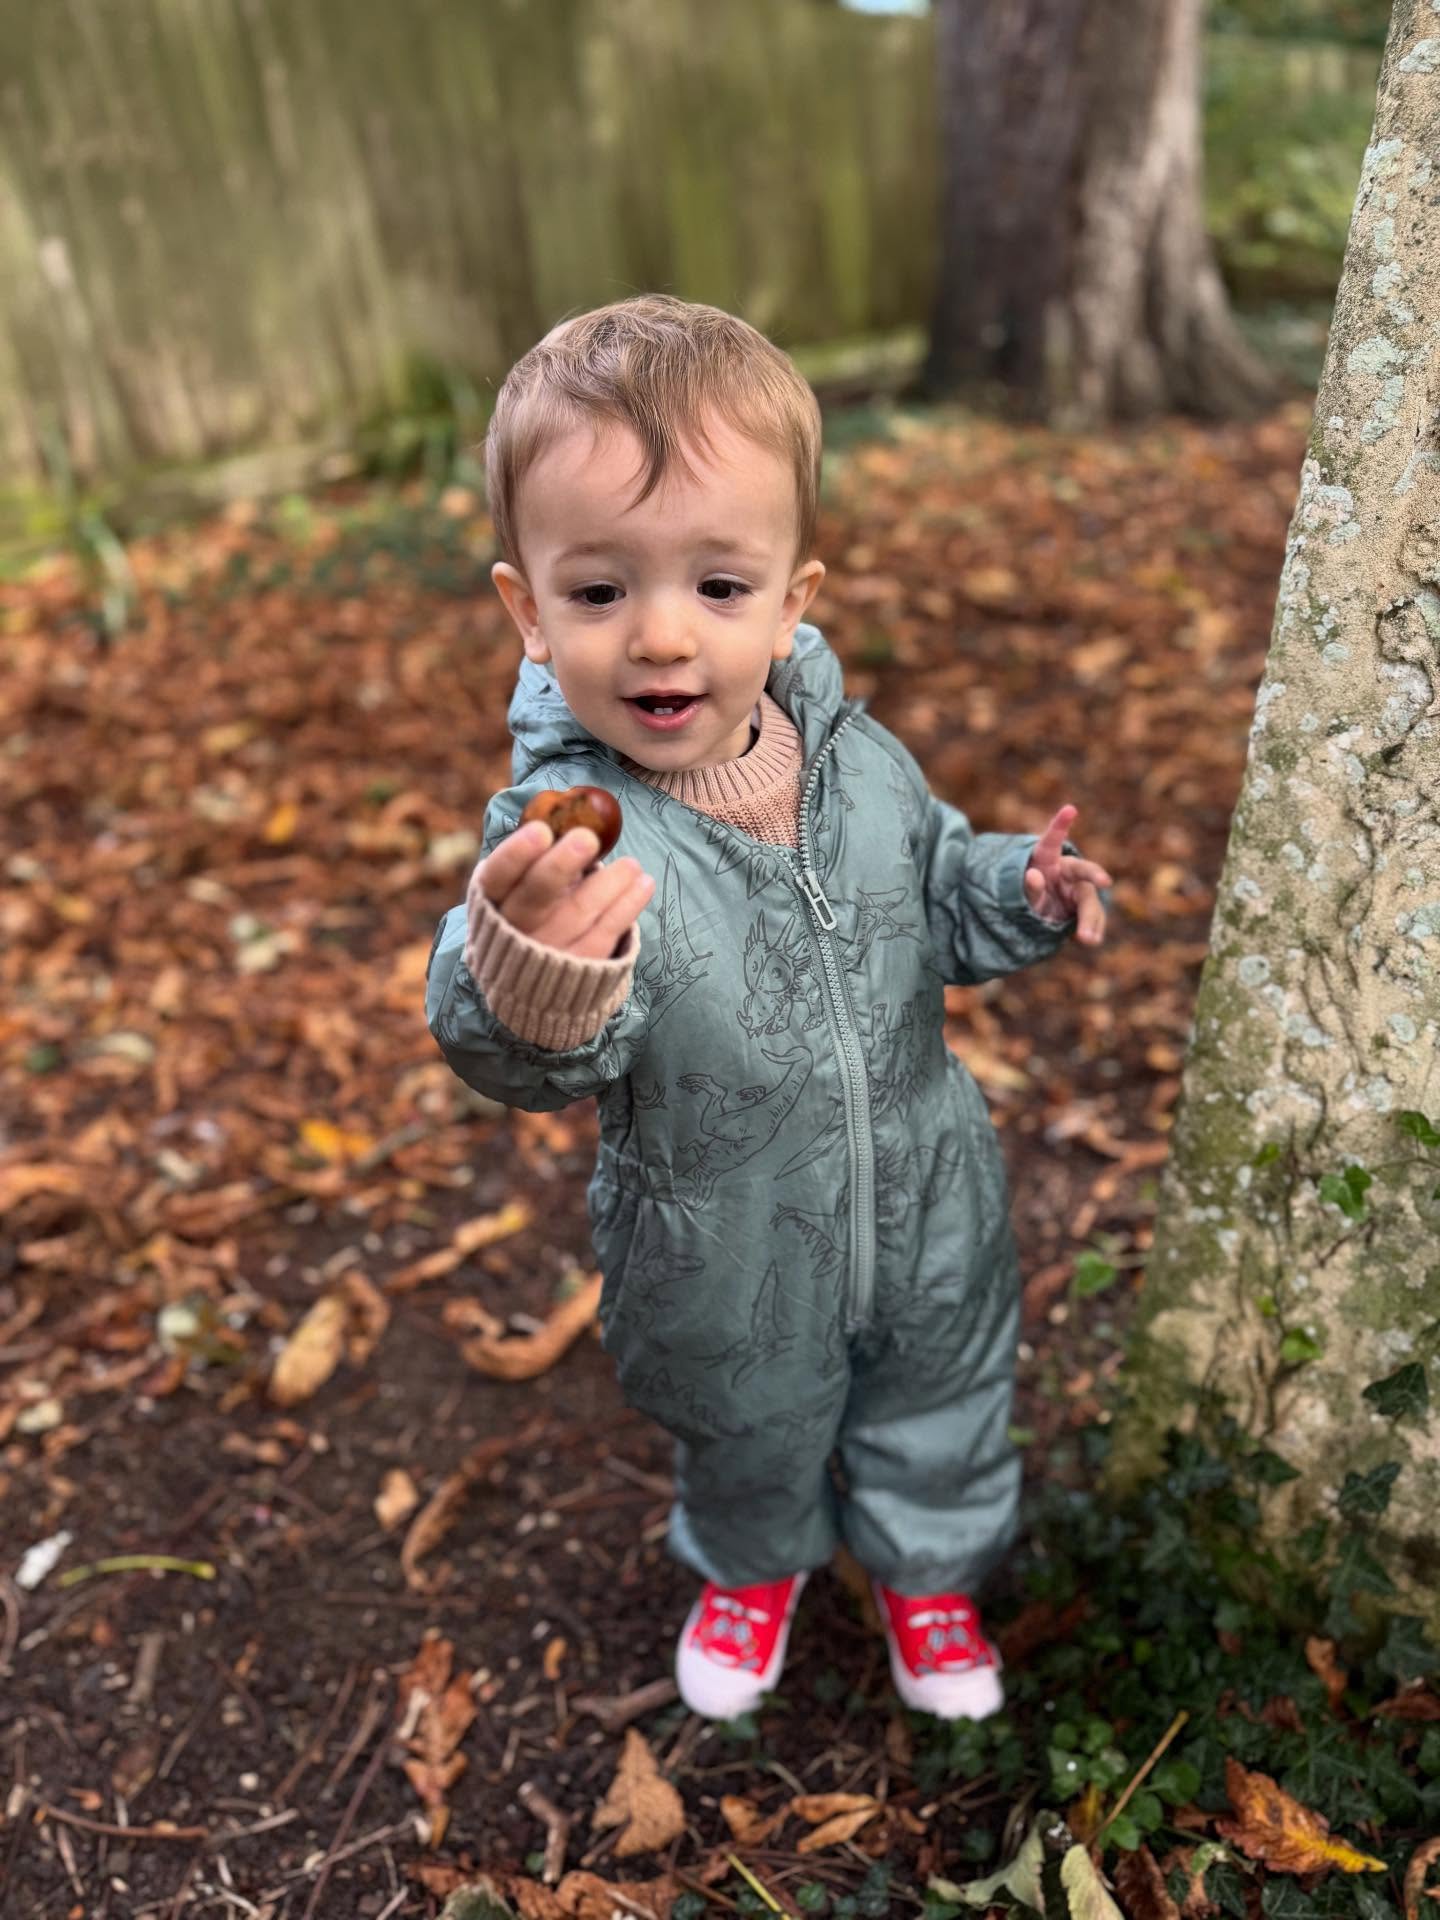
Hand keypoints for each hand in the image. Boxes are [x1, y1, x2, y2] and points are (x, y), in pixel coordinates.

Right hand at [470, 817, 655, 960]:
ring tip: (632, 865)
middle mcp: (515, 927)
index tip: (542, 831)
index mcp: (493, 901)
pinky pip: (605, 934)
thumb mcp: (520, 886)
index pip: (497, 876)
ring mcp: (547, 951)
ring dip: (609, 883)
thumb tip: (570, 809)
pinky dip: (627, 906)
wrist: (538, 979)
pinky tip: (644, 883)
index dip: (516, 855)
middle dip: (560, 866)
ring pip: (578, 913)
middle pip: (535, 897)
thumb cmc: (531, 911)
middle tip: (587, 838)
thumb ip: (536, 856)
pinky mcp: (578, 968)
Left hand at [1022, 805, 1111, 945]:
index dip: (1060, 823)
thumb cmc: (1027, 893)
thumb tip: (1033, 875)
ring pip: (1089, 901)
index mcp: (1048, 858)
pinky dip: (1092, 930)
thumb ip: (1028, 886)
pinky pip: (1092, 918)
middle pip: (1083, 870)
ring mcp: (1079, 890)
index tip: (1069, 809)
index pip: (1052, 839)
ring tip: (1087, 938)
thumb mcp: (1020, 891)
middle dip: (1094, 874)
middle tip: (1104, 881)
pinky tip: (1090, 940)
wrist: (1037, 911)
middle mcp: (1068, 871)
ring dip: (1090, 918)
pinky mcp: (1084, 908)